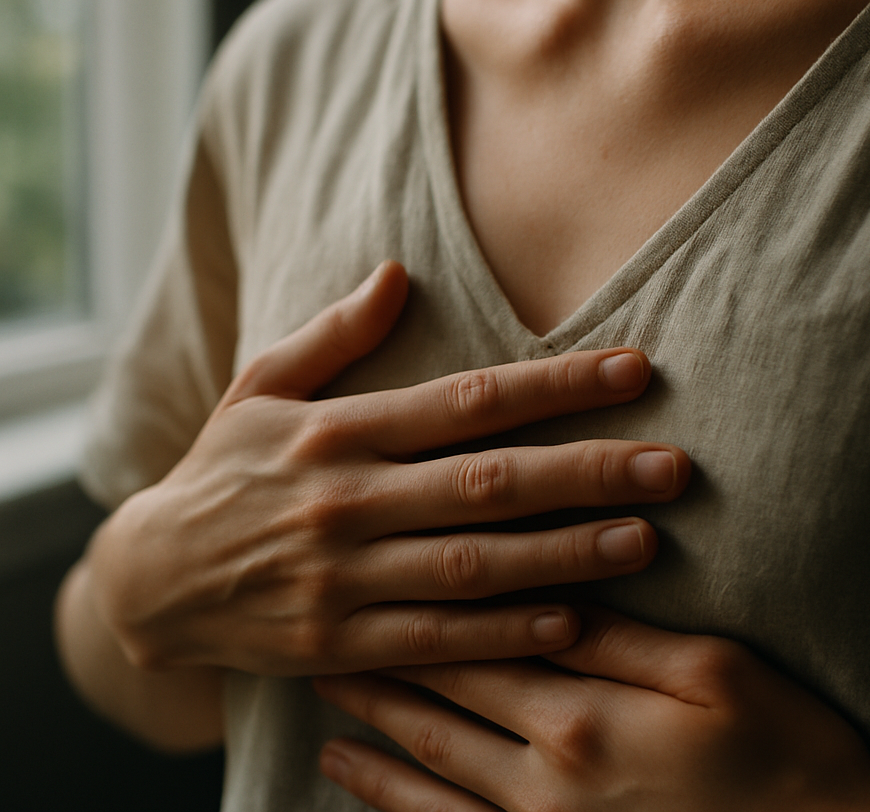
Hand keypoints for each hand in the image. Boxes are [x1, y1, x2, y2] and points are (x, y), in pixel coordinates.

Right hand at [88, 262, 688, 676]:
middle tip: (674, 465)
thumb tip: (399, 271)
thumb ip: (333, 333)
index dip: (556, 383)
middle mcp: (347, 500)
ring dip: (565, 553)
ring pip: (473, 566)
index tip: (635, 370)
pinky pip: (435, 642)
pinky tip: (573, 621)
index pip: (468, 399)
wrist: (149, 580)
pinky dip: (505, 633)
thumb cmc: (224, 469)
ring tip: (647, 539)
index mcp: (339, 430)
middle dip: (587, 472)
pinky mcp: (338, 643)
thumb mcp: (259, 386)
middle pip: (487, 483)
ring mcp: (344, 578)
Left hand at [315, 608, 869, 811]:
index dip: (416, 615)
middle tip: (318, 647)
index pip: (478, 647)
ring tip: (324, 725)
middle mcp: (544, 777)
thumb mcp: (716, 674)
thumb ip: (625, 638)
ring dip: (376, 747)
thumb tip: (554, 594)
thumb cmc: (784, 754)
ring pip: (433, 780)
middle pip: (441, 710)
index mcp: (581, 713)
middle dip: (378, 675)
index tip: (366, 586)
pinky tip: (371, 798)